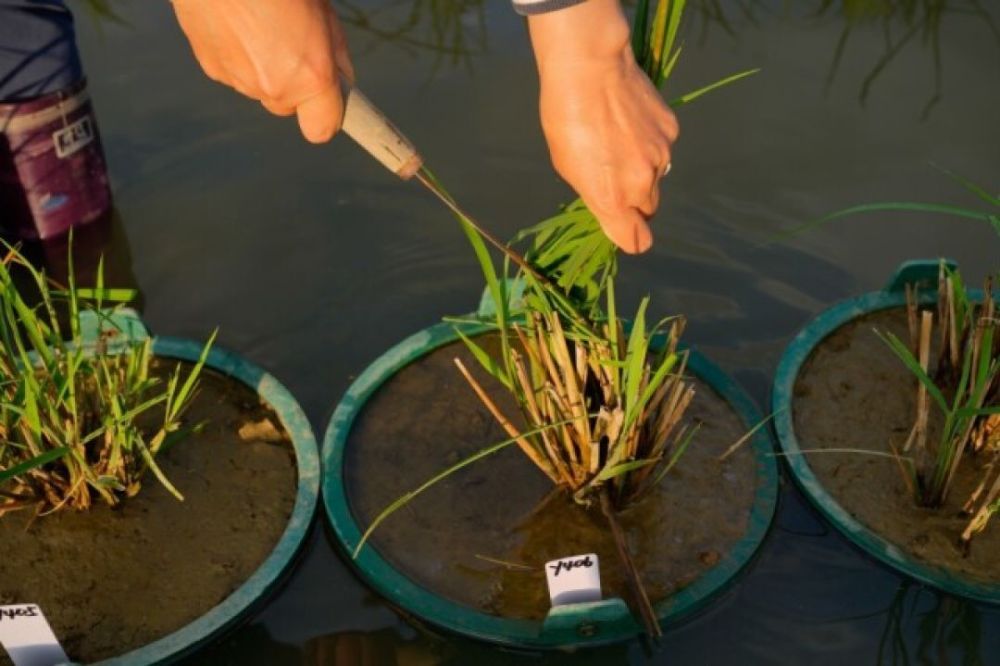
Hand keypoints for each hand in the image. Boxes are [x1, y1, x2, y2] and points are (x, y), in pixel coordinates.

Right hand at [170, 0, 353, 142]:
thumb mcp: (323, 11)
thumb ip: (334, 53)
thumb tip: (340, 79)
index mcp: (310, 74)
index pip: (321, 129)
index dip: (325, 116)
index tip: (328, 103)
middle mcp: (273, 86)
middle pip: (287, 106)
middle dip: (293, 85)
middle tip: (291, 42)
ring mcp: (238, 79)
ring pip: (258, 88)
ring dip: (262, 68)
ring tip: (260, 22)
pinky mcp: (210, 66)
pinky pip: (233, 72)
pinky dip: (237, 55)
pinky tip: (236, 21)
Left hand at [528, 0, 677, 253]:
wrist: (591, 67)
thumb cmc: (565, 118)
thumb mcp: (568, 166)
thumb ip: (595, 195)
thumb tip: (611, 208)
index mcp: (612, 199)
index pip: (637, 242)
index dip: (630, 237)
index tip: (622, 227)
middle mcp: (641, 184)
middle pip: (648, 210)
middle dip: (634, 202)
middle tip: (614, 176)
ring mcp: (661, 157)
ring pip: (657, 179)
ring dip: (643, 170)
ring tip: (620, 142)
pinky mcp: (671, 131)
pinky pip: (663, 150)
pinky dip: (650, 143)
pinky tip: (632, 122)